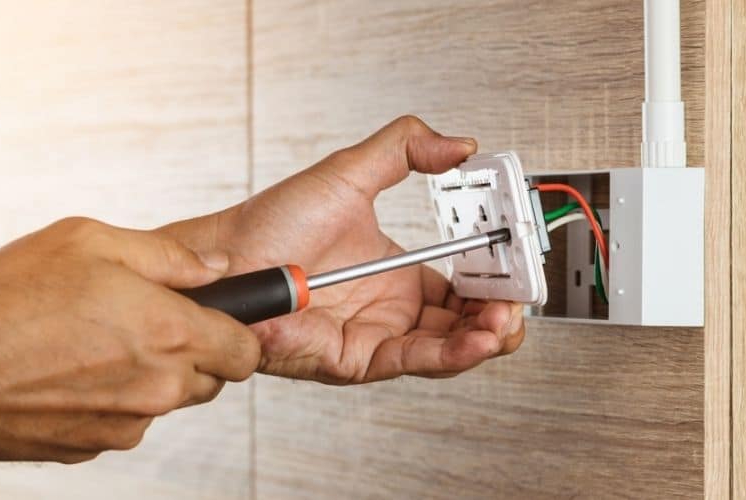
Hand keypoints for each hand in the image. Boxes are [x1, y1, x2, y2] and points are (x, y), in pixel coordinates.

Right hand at [0, 218, 259, 462]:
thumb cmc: (9, 298)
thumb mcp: (90, 242)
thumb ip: (169, 257)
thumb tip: (218, 266)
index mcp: (172, 334)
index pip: (246, 352)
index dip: (236, 333)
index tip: (219, 320)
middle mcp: (160, 387)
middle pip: (213, 378)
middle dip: (195, 352)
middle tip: (149, 323)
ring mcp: (128, 423)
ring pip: (169, 400)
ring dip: (154, 375)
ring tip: (102, 343)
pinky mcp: (95, 446)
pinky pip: (128, 421)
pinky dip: (116, 399)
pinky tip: (76, 372)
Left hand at [163, 116, 525, 383]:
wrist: (224, 259)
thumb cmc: (271, 225)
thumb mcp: (350, 173)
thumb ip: (404, 149)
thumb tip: (457, 144)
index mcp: (399, 273)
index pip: (466, 282)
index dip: (496, 274)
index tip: (515, 254)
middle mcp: (394, 309)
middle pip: (468, 320)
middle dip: (503, 309)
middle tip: (521, 291)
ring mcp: (380, 335)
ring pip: (452, 347)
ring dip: (489, 334)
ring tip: (508, 315)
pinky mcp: (361, 359)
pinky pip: (418, 359)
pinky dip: (456, 352)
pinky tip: (481, 335)